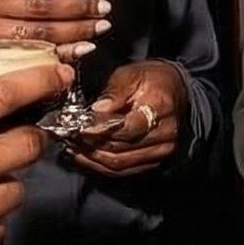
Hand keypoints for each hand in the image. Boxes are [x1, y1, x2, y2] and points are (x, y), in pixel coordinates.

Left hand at [64, 59, 188, 177]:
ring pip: (118, 164)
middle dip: (90, 144)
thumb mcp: (132, 74)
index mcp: (160, 108)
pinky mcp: (154, 162)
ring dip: (91, 158)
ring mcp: (161, 152)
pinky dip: (100, 166)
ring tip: (72, 147)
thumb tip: (96, 110)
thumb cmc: (151, 80)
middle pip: (120, 149)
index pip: (126, 128)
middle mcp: (165, 135)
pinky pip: (122, 170)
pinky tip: (84, 156)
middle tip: (67, 136)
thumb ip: (114, 91)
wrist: (175, 92)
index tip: (76, 126)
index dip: (98, 130)